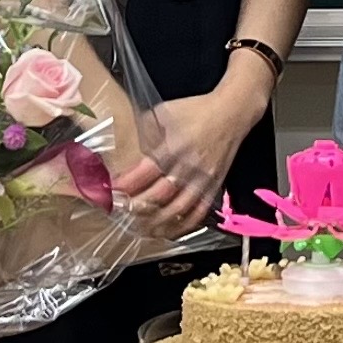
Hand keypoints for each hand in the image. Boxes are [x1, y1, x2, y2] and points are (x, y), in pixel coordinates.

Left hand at [115, 94, 238, 235]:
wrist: (231, 113)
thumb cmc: (195, 110)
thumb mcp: (165, 112)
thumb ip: (146, 131)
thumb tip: (126, 146)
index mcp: (172, 147)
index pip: (144, 173)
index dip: (126, 186)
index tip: (112, 193)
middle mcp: (187, 167)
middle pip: (159, 195)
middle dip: (137, 207)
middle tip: (121, 213)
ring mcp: (202, 179)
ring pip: (178, 209)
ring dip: (157, 222)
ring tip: (140, 229)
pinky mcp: (214, 186)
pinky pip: (198, 212)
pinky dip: (182, 226)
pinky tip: (168, 232)